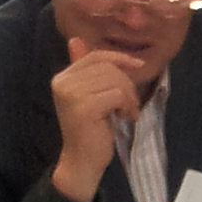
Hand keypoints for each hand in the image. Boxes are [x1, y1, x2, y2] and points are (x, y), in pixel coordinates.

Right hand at [49, 35, 140, 201]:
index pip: (95, 56)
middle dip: (127, 84)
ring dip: (129, 96)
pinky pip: (117, 94)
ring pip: (115, 79)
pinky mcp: (84, 107)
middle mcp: (63, 82)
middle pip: (108, 67)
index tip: (138, 66)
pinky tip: (125, 117)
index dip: (119, 58)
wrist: (82, 161)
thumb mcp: (90, 95)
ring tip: (127, 111)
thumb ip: (85, 70)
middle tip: (130, 104)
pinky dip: (127, 105)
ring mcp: (72, 94)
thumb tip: (76, 40)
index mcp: (63, 77)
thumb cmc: (91, 130)